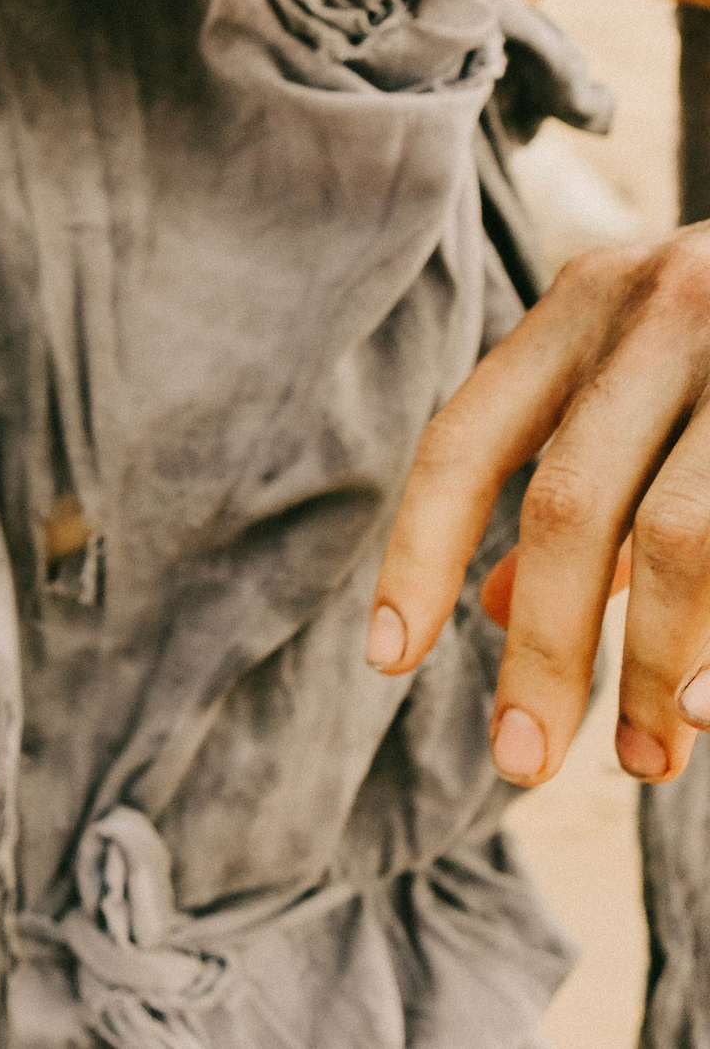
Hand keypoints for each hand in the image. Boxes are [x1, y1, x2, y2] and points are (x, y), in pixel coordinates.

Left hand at [372, 229, 709, 785]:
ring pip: (682, 536)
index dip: (416, 552)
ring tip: (643, 761)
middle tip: (522, 763)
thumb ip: (570, 467)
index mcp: (584, 305)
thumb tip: (494, 608)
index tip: (387, 661)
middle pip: (571, 505)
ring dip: (651, 664)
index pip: (464, 440)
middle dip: (547, 650)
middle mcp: (666, 314)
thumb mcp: (643, 363)